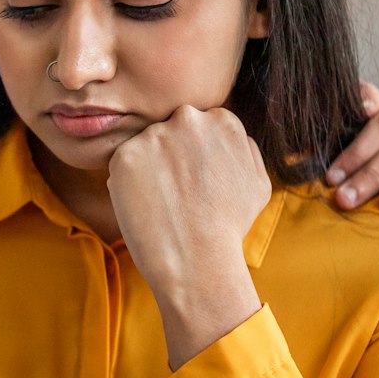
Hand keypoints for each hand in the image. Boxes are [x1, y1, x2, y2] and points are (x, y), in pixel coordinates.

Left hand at [108, 105, 268, 368]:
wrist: (198, 257)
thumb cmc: (230, 227)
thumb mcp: (257, 181)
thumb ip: (244, 150)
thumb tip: (233, 138)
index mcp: (222, 120)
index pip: (197, 126)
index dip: (191, 155)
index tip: (192, 180)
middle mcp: (188, 119)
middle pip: (169, 130)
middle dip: (169, 155)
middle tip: (175, 192)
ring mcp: (154, 136)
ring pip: (144, 147)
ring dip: (147, 169)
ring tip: (161, 203)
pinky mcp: (125, 155)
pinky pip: (121, 165)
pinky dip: (126, 184)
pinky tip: (144, 206)